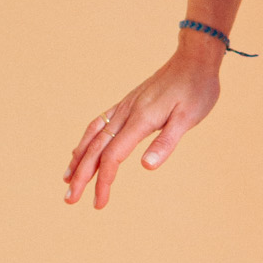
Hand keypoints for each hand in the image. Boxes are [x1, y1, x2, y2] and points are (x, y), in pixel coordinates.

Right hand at [63, 37, 223, 209]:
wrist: (194, 59)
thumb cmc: (195, 89)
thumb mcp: (188, 118)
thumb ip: (166, 141)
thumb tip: (146, 166)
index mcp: (140, 120)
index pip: (113, 157)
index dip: (104, 182)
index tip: (99, 203)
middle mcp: (126, 113)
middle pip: (96, 149)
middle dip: (81, 176)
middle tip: (69, 200)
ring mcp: (125, 107)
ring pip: (93, 135)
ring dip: (78, 159)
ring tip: (67, 178)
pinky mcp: (128, 103)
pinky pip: (99, 123)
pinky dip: (86, 140)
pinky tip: (82, 149)